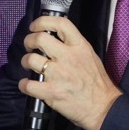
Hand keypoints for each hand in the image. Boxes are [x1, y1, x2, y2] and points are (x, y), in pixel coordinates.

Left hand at [19, 14, 121, 129]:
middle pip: (39, 39)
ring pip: (30, 59)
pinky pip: (28, 84)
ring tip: (30, 66)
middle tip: (30, 47)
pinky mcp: (52, 92)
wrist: (104, 107)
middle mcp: (68, 57)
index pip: (61, 24)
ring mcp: (59, 75)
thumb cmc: (97, 83)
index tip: (35, 27)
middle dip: (29, 41)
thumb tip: (54, 39)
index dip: (42, 22)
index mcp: (80, 46)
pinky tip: (28, 85)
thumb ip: (73, 46)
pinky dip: (24, 85)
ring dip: (25, 62)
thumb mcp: (90, 56)